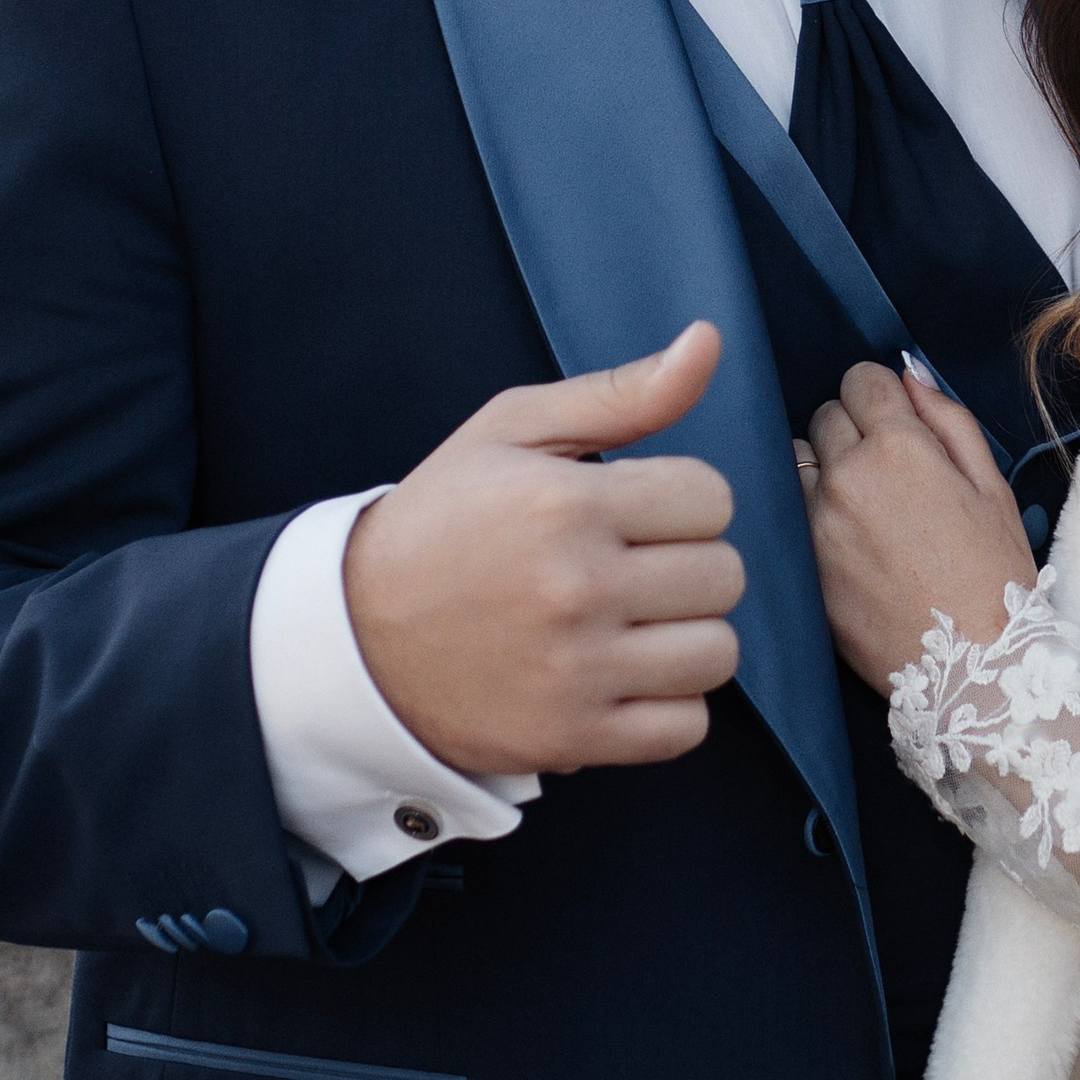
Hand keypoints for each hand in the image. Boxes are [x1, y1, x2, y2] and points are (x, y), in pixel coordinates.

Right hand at [344, 322, 742, 775]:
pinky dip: (668, 706)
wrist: (354, 638)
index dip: (681, 501)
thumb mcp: (512, 432)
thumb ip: (620, 393)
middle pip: (725, 576)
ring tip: (634, 624)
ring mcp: (575, 671)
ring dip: (687, 638)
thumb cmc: (443, 521)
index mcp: (565, 503)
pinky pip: (685, 728)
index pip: (711, 498)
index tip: (637, 513)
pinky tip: (624, 677)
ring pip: (717, 653)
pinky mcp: (572, 737)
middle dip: (688, 566)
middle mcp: (576, 588)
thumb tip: (708, 341)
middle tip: (633, 568)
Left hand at [797, 360, 1035, 693]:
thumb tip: (911, 374)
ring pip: (797, 461)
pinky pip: (789, 513)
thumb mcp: (991, 486)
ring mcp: (815, 523)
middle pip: (826, 415)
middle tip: (889, 471)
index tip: (897, 423)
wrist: (973, 668)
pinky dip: (810, 514)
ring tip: (861, 506)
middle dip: (854, 429)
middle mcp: (846, 477)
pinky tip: (846, 541)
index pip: (862, 379)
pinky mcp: (800, 565)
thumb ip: (948, 420)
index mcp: (899, 449)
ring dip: (822, 468)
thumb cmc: (995, 576)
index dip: (883, 396)